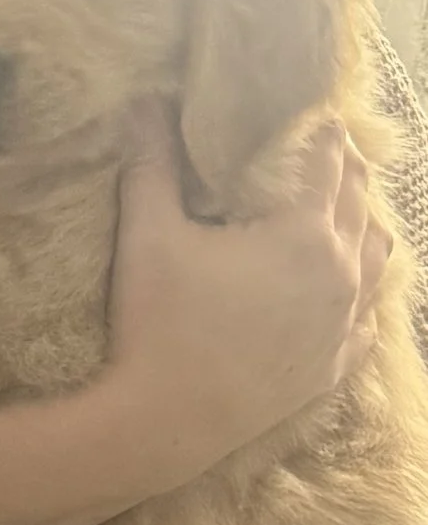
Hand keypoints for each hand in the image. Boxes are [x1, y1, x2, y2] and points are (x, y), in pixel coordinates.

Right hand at [102, 109, 386, 484]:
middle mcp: (341, 274)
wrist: (164, 423)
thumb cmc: (157, 323)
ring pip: (379, 259)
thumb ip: (152, 164)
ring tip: (348, 211)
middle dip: (347, 171)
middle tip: (332, 150)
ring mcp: (343, 324)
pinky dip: (364, 291)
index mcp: (304, 234)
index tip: (320, 115)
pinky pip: (368, 318)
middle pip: (360, 204)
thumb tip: (145, 101)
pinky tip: (349, 288)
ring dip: (364, 226)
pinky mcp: (333, 366)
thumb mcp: (147, 236)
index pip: (329, 163)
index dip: (324, 133)